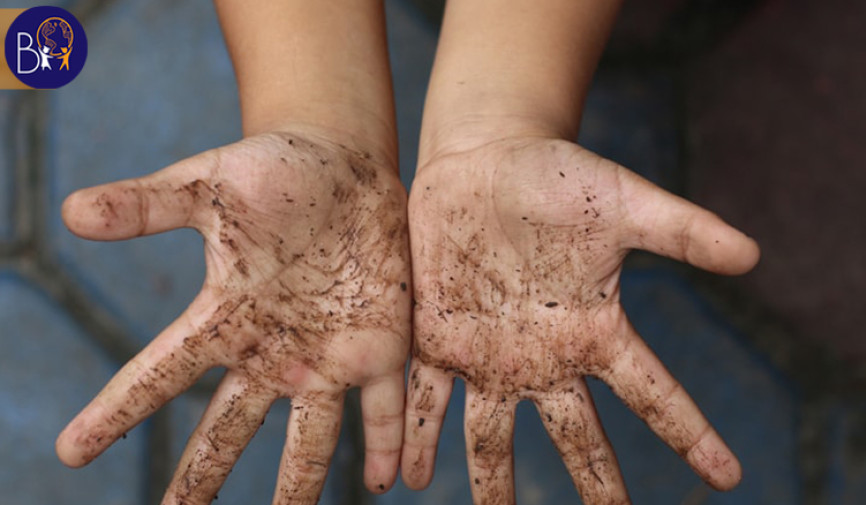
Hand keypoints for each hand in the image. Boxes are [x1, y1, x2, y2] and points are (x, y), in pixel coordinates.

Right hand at [56, 127, 411, 503]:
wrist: (343, 166)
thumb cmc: (273, 172)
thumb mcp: (208, 185)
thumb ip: (148, 204)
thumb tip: (71, 210)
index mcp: (226, 316)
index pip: (158, 372)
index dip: (114, 411)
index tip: (70, 452)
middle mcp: (272, 350)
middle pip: (228, 429)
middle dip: (201, 478)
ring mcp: (327, 354)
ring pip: (310, 438)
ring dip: (299, 488)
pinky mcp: (379, 345)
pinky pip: (383, 406)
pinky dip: (386, 445)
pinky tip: (386, 481)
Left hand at [402, 137, 758, 503]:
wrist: (486, 160)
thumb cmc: (559, 175)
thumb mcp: (624, 201)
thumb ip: (682, 230)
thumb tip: (754, 255)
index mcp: (594, 329)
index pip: (654, 393)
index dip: (692, 434)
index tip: (730, 478)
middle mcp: (545, 356)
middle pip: (577, 438)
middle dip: (597, 485)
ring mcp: (489, 354)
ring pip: (492, 436)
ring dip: (492, 484)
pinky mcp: (439, 339)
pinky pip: (426, 399)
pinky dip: (417, 438)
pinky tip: (409, 478)